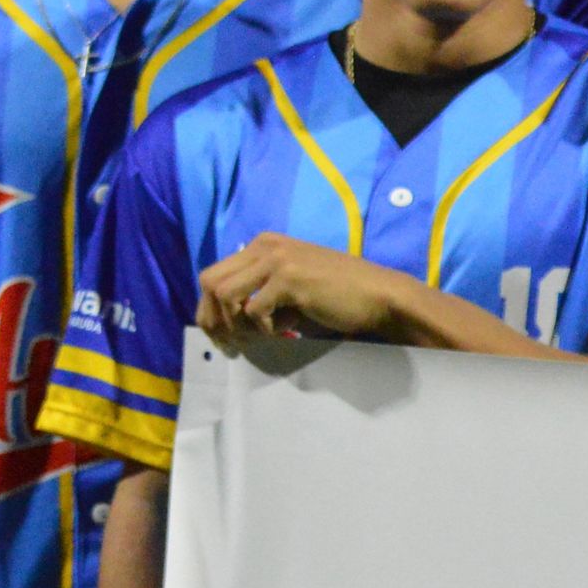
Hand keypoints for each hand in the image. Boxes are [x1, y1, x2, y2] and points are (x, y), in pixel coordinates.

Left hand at [198, 235, 410, 349]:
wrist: (378, 295)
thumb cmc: (338, 296)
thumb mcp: (290, 288)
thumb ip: (260, 294)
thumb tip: (227, 321)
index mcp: (263, 244)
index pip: (214, 274)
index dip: (209, 309)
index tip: (222, 336)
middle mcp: (265, 245)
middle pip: (209, 281)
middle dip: (212, 318)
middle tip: (229, 344)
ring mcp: (276, 259)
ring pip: (225, 295)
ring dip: (236, 324)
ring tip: (257, 338)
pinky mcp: (289, 278)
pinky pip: (254, 309)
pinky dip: (263, 328)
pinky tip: (284, 331)